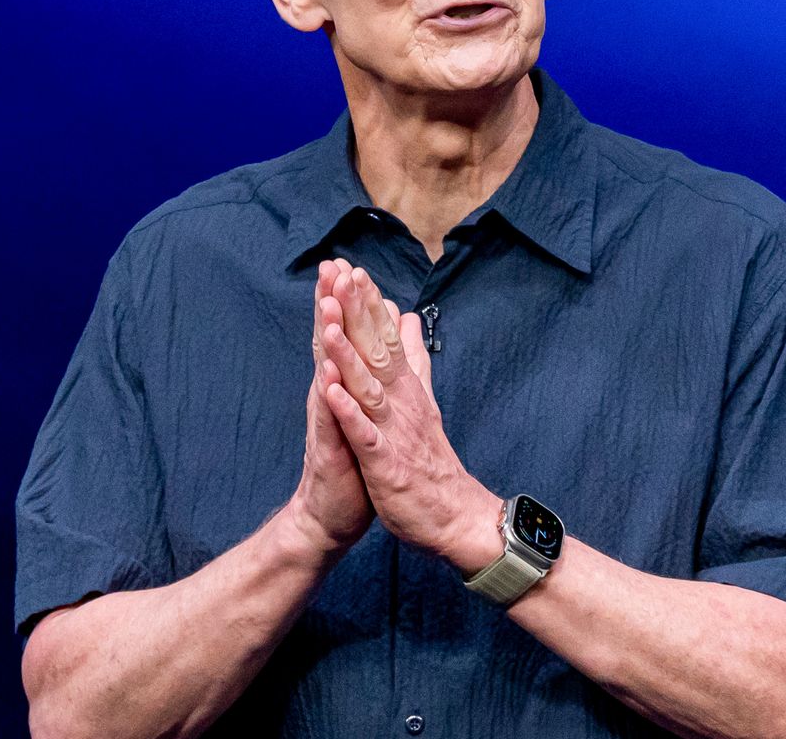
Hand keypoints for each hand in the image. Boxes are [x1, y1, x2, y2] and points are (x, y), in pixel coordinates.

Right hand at [283, 260, 374, 560]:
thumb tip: (380, 342)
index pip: (346, 335)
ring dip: (326, 341)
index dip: (348, 300)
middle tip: (330, 265)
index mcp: (345, 385)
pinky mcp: (330, 450)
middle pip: (330, 343)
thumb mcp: (365, 412)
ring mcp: (327, 422)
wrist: (331, 514)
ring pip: (325, 374)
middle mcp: (330, 396)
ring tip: (326, 307)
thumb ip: (368, 375)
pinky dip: (329, 399)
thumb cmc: (352, 460)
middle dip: (331, 304)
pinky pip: (330, 422)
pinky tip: (325, 378)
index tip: (349, 261)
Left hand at [317, 260, 502, 575]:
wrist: (455, 516)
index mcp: (406, 390)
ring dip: (349, 353)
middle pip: (378, 350)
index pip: (386, 339)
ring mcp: (394, 431)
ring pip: (369, 386)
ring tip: (330, 320)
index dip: (368, 305)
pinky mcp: (387, 463)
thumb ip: (414, 360)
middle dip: (359, 313)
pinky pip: (364, 433)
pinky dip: (348, 411)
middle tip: (344, 273)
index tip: (352, 268)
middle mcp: (401, 403)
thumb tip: (407, 320)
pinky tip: (330, 389)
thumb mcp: (422, 403)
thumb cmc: (432, 463)